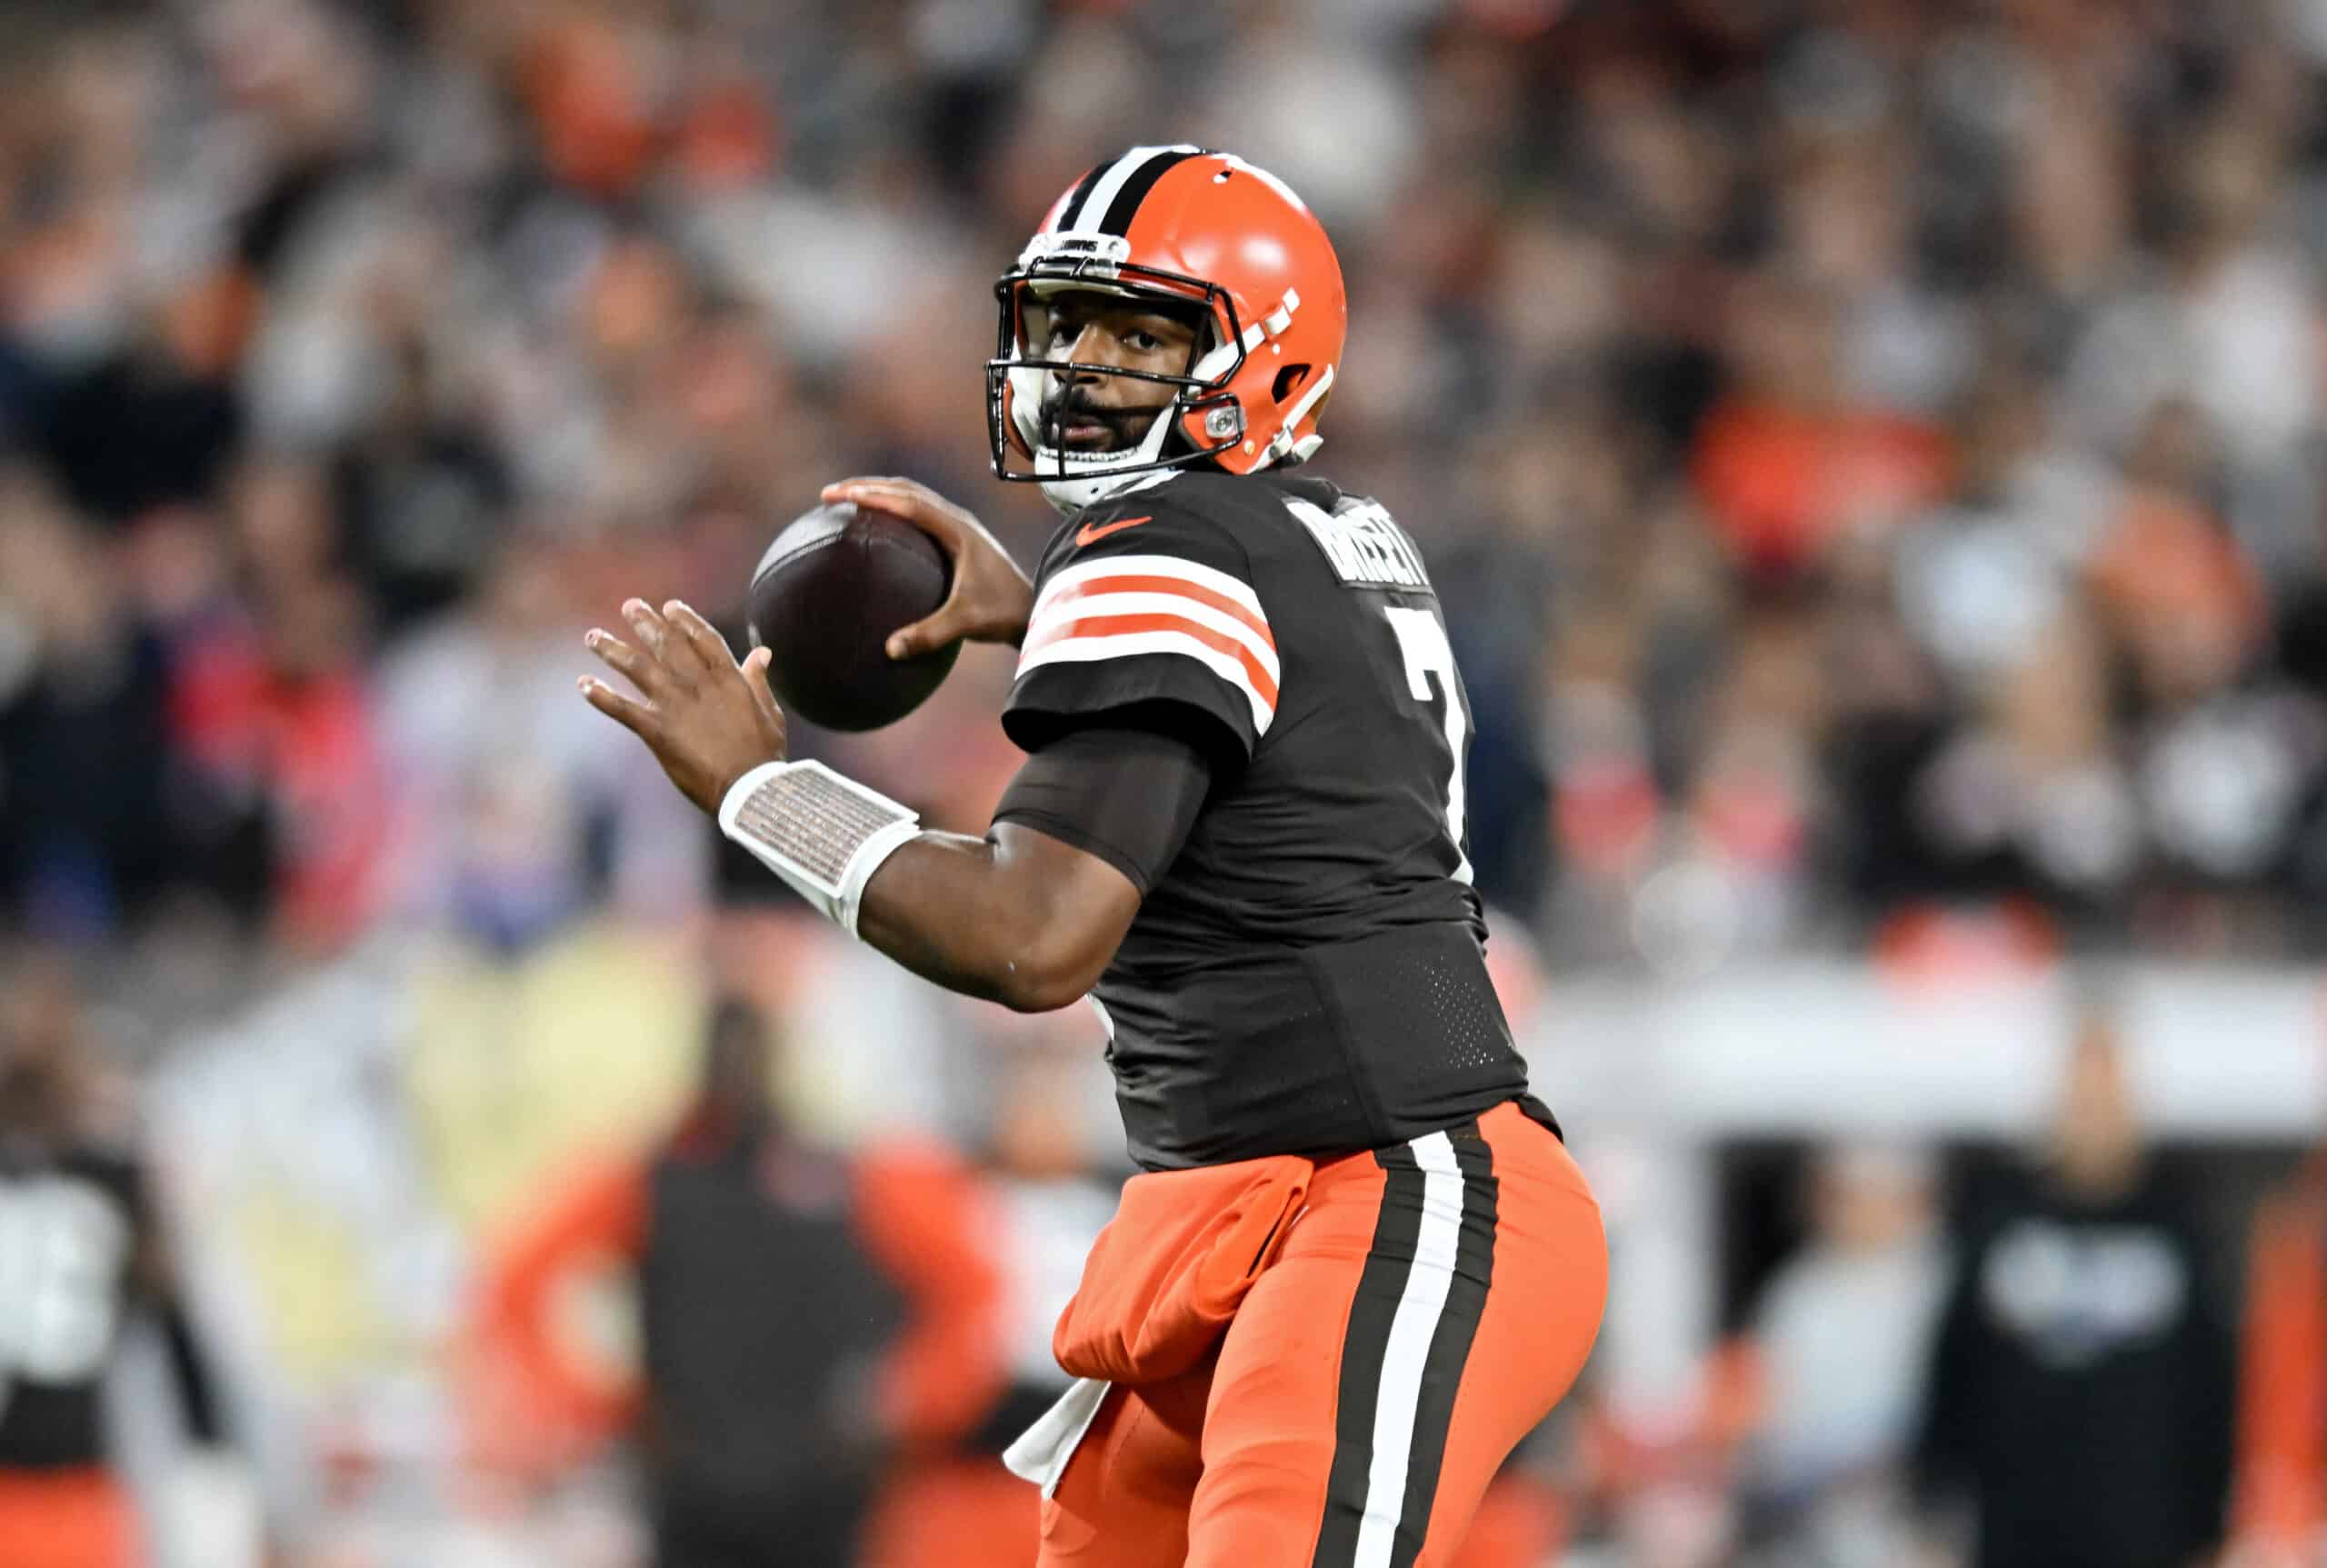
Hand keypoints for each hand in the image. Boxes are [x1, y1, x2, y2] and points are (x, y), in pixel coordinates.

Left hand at [579, 598, 786, 814]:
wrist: (748, 788)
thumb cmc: (764, 754)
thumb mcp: (768, 711)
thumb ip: (757, 680)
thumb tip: (761, 652)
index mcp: (728, 677)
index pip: (701, 638)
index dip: (684, 620)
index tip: (669, 606)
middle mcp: (697, 684)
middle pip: (667, 644)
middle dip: (645, 623)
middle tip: (630, 606)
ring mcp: (674, 705)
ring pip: (637, 667)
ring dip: (612, 650)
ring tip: (593, 637)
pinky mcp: (656, 730)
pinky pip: (621, 708)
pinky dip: (600, 695)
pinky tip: (583, 684)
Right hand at [822, 476, 1035, 652]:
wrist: (1034, 609)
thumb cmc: (1002, 613)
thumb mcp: (965, 623)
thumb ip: (929, 635)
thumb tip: (889, 649)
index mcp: (956, 529)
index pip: (907, 501)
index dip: (871, 495)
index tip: (840, 495)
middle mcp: (957, 520)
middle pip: (905, 489)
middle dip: (866, 486)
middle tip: (831, 494)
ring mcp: (959, 526)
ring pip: (912, 497)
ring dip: (880, 493)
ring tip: (847, 501)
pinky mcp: (959, 538)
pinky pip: (919, 514)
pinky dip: (893, 510)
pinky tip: (877, 529)